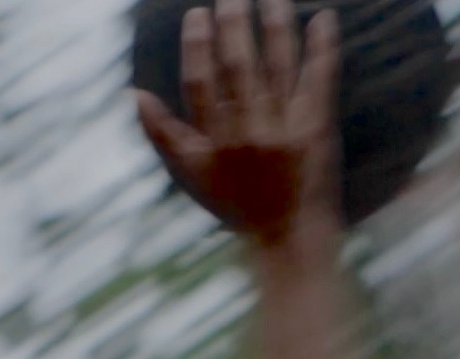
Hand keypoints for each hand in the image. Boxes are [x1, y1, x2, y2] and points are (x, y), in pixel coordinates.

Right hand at [138, 0, 342, 247]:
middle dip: (235, 27)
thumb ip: (162, 133)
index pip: (201, 83)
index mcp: (217, 140)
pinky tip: (324, 18)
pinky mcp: (317, 128)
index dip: (197, 46)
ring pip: (279, 66)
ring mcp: (286, 128)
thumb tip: (135, 93)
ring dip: (276, 26)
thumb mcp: (191, 173)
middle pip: (240, 67)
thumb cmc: (236, 202)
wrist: (288, 235)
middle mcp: (250, 131)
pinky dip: (322, 48)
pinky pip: (320, 80)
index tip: (197, 15)